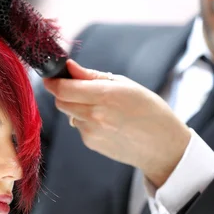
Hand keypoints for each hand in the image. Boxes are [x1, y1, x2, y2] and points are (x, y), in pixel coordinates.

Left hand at [43, 59, 190, 186]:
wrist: (162, 146)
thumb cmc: (149, 110)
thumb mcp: (125, 85)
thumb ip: (92, 76)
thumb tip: (69, 67)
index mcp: (105, 96)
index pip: (64, 89)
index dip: (53, 81)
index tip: (50, 76)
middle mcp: (95, 115)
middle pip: (61, 102)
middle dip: (63, 93)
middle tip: (77, 88)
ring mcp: (91, 132)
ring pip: (69, 114)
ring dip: (76, 107)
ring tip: (103, 108)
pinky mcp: (91, 143)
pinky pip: (79, 126)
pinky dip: (86, 121)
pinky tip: (107, 122)